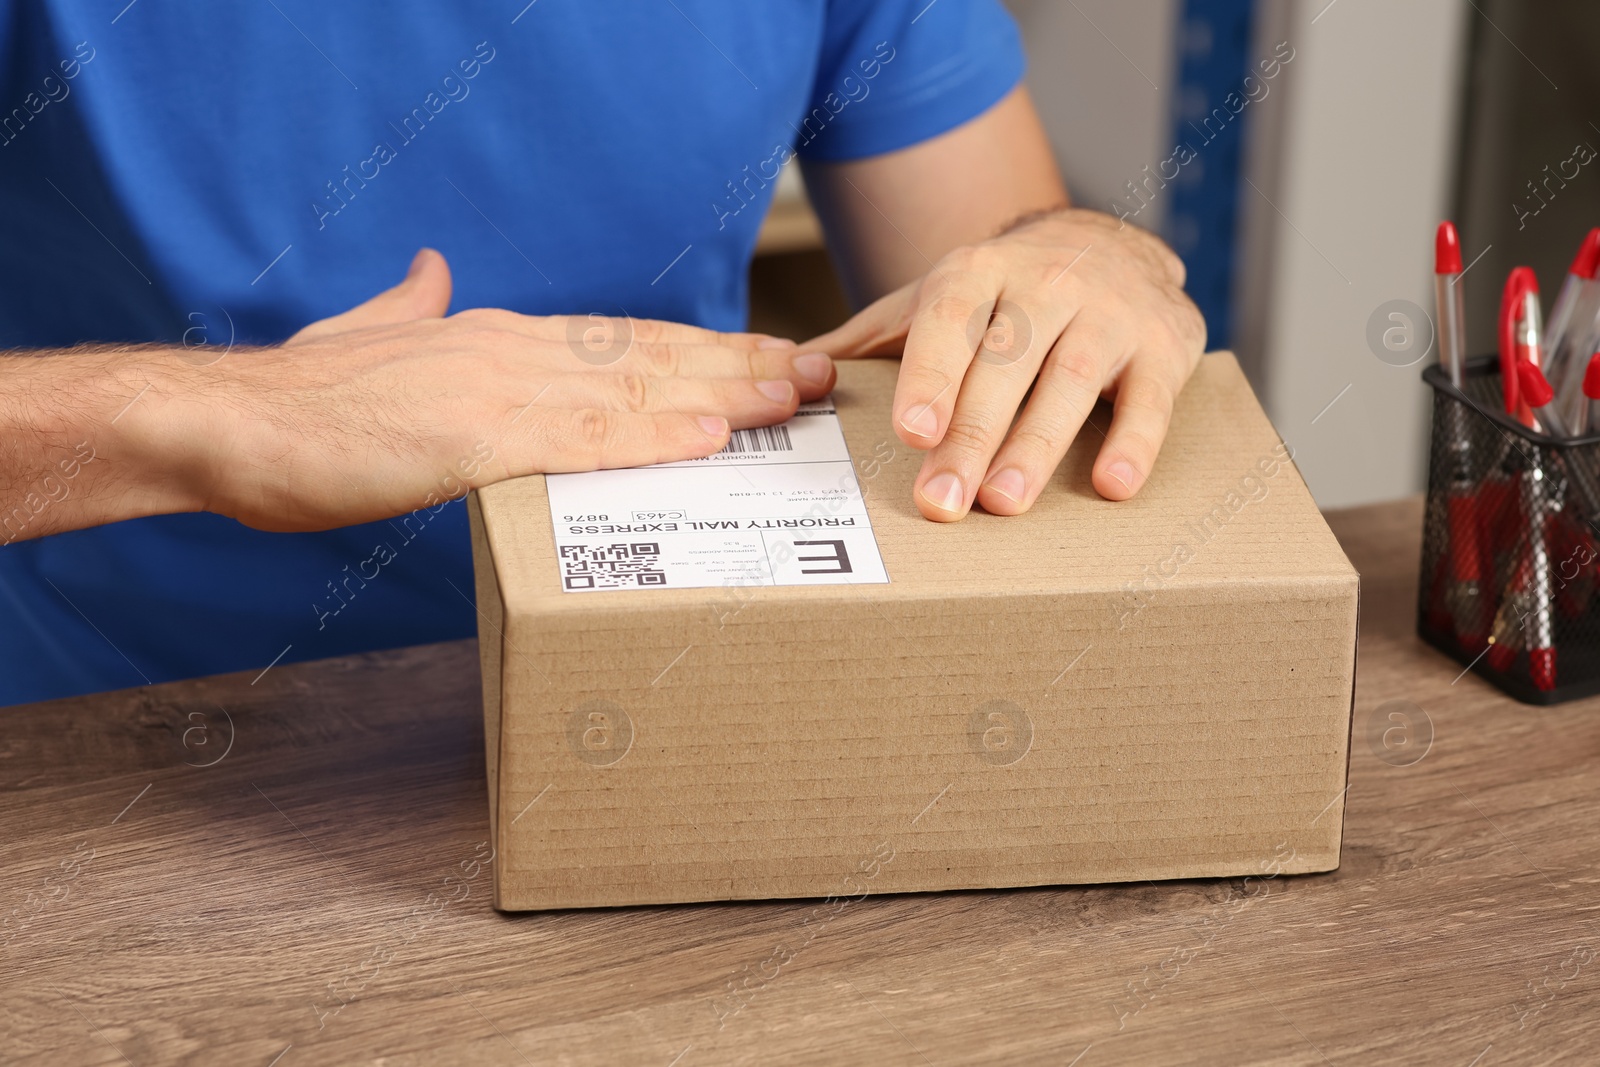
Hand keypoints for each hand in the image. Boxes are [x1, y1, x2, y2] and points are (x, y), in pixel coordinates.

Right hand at [157, 249, 834, 530]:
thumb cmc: (302, 404)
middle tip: (816, 374)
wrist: (230, 423)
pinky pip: (585, 440)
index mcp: (499, 341)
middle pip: (653, 358)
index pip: (624, 344)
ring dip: (725, 395)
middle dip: (740, 366)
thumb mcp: (369, 339)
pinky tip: (713, 440)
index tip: (761, 358)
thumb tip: (428, 271)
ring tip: (795, 398)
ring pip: (637, 390)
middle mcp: (517, 353)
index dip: (701, 353)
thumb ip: (409, 308)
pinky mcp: (479, 438)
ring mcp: (502, 390)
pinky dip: (654, 438)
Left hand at [802, 208, 1204, 520]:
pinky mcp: (1166, 343)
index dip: (932, 373)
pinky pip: (1151, 398)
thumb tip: (786, 375)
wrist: (1109, 240)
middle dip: (973, 434)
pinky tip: (1111, 485)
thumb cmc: (1003, 295)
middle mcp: (1046, 282)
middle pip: (1006, 363)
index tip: (912, 430)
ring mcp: (1110, 311)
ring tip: (1005, 501)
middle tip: (944, 501)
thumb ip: (868, 341)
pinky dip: (1135, 441)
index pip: (951, 318)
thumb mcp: (935, 300)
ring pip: (1072, 379)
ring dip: (1038, 444)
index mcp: (979, 272)